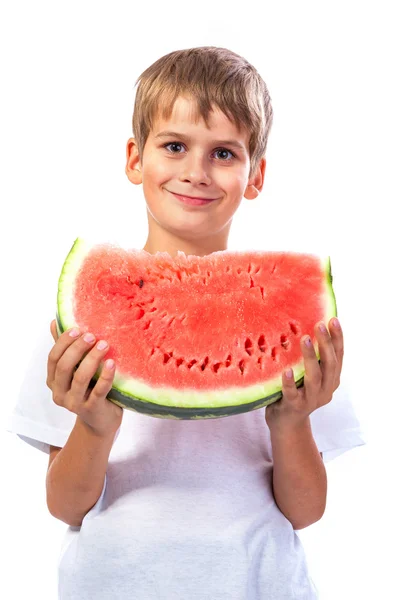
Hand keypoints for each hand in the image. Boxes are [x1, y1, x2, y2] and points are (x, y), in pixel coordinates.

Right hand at [46, 320, 122, 437]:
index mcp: (53, 381)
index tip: (77, 329)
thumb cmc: (89, 390)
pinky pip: (99, 390)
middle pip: (64, 367)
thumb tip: (54, 322)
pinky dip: (105, 375)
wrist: (102, 421)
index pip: (53, 358)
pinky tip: (111, 363)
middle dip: (78, 349)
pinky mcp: (92, 409)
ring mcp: (74, 404)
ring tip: (104, 345)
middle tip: (92, 336)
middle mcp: (60, 393)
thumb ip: (66, 350)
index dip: (63, 342)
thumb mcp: (76, 370)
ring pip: (80, 378)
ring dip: (92, 359)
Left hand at [265, 318, 343, 429]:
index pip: (338, 356)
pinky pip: (292, 393)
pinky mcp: (294, 406)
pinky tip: (286, 371)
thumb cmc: (297, 391)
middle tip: (319, 324)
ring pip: (314, 377)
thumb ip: (312, 359)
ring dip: (310, 357)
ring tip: (305, 339)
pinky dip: (290, 383)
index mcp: (331, 380)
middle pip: (329, 364)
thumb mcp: (309, 375)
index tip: (333, 319)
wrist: (287, 424)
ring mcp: (310, 399)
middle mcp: (325, 389)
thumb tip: (307, 326)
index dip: (337, 338)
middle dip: (326, 343)